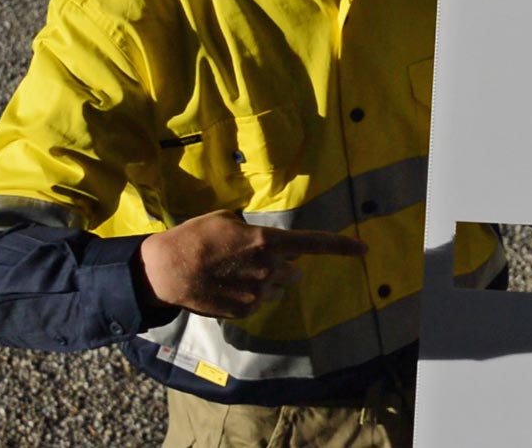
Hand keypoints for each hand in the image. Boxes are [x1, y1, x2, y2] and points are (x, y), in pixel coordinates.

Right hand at [138, 209, 366, 318]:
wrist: (167, 270)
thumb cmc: (195, 236)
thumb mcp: (226, 220)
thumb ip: (252, 230)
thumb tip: (264, 239)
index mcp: (266, 241)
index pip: (313, 244)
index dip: (341, 246)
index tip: (364, 249)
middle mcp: (268, 268)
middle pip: (294, 270)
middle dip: (284, 265)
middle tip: (254, 259)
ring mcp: (258, 292)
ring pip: (278, 287)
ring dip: (267, 281)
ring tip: (235, 273)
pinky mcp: (245, 311)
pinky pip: (260, 301)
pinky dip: (250, 295)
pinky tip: (227, 286)